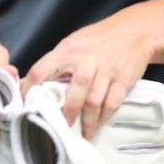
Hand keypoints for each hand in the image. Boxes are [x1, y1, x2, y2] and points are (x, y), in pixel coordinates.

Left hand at [22, 7, 155, 138]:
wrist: (136, 30)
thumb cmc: (101, 38)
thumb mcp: (74, 42)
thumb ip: (55, 61)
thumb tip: (30, 80)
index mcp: (68, 50)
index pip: (42, 69)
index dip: (31, 88)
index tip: (27, 103)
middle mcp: (86, 60)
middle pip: (73, 91)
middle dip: (66, 113)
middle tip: (61, 126)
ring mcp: (106, 70)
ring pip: (93, 101)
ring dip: (87, 121)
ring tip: (84, 132)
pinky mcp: (123, 79)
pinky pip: (112, 102)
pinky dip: (105, 116)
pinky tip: (100, 122)